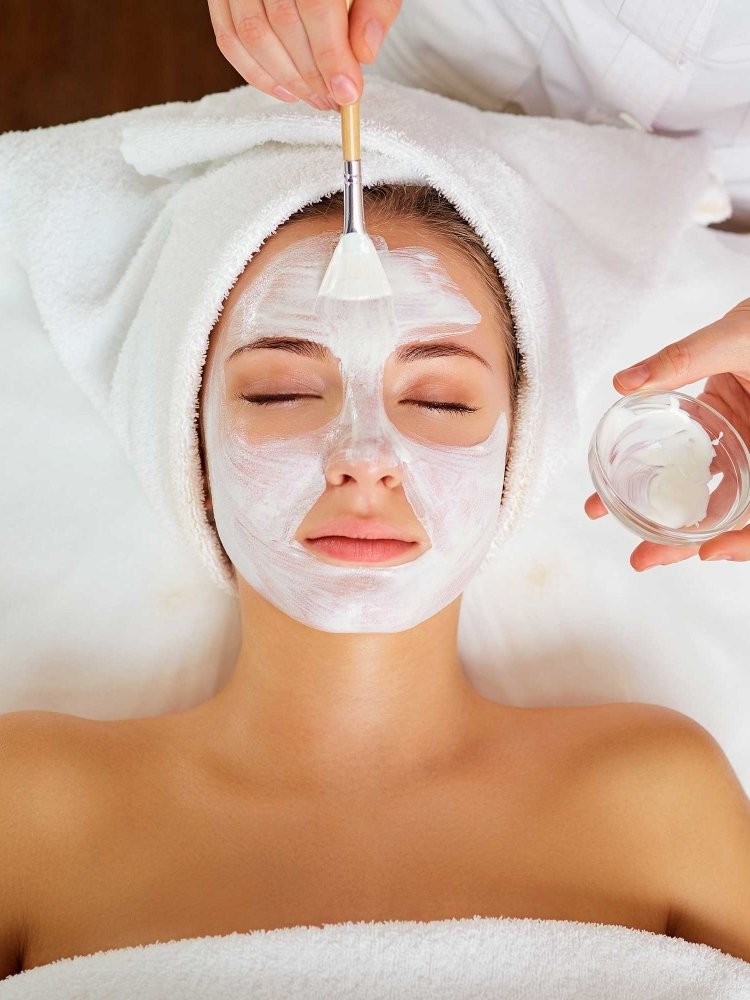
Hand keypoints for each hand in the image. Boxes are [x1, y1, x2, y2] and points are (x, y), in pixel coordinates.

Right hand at [207, 0, 401, 110]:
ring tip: (315, 97)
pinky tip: (285, 90)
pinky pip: (228, 37)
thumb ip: (376, 7)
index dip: (331, 55)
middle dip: (311, 74)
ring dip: (286, 79)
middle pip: (282, 23)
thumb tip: (363, 53)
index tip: (347, 92)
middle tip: (335, 100)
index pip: (315, 4)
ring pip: (251, 34)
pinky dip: (255, 72)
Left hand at [585, 298, 749, 568]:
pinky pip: (698, 464)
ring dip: (666, 514)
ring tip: (614, 520)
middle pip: (734, 514)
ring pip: (712, 494)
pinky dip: (666, 476)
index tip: (707, 552)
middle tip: (642, 559)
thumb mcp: (735, 337)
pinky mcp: (726, 429)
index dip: (745, 542)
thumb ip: (683, 359)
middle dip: (686, 542)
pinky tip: (628, 483)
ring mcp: (746, 443)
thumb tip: (627, 383)